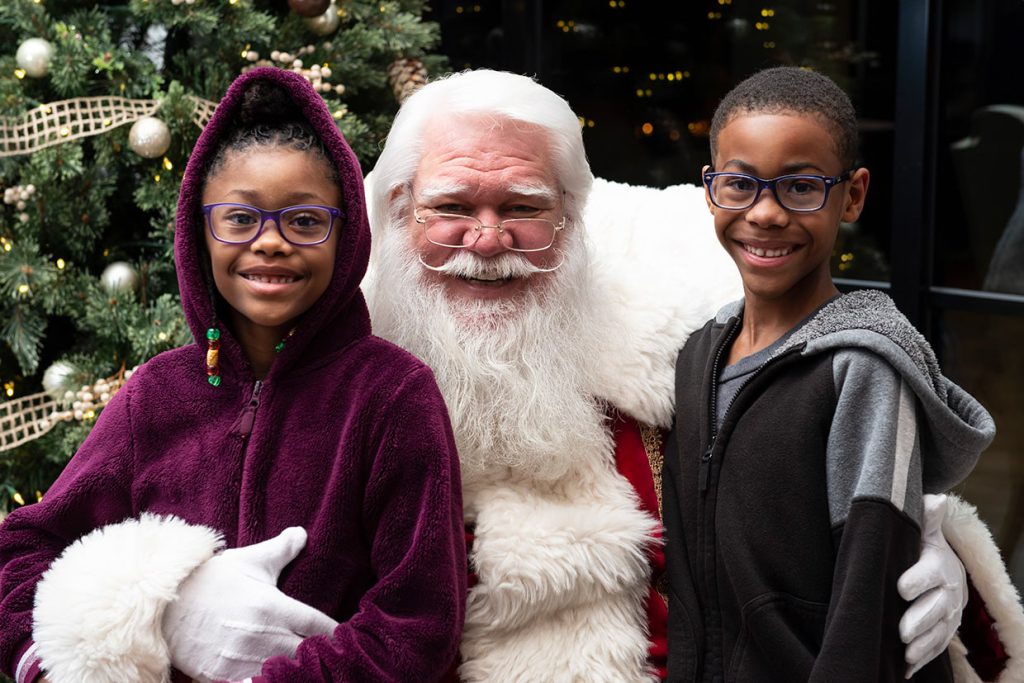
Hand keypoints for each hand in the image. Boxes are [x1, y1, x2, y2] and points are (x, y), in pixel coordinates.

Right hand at [162, 527, 338, 681]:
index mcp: (272, 607)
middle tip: (334, 654)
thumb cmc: (210, 580)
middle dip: (321, 653)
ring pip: (285, 672)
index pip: (318, 624)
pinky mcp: (223, 677)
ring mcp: (242, 659)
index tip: (350, 635)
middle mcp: (261, 636)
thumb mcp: (248, 562)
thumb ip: (280, 550)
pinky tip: (278, 676)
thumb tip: (302, 533)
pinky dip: (269, 680)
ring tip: (311, 668)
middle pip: (307, 653)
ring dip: (298, 669)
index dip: (337, 632)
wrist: (163, 604)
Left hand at [897, 494, 966, 678]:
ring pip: (938, 633)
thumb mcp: (924, 532)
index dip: (918, 581)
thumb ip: (926, 519)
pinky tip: (905, 670)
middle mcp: (948, 594)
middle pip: (936, 609)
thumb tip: (936, 498)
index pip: (931, 574)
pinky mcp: (943, 632)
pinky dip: (922, 660)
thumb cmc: (923, 548)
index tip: (900, 587)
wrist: (943, 569)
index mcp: (939, 567)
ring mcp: (948, 616)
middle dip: (920, 621)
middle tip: (902, 631)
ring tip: (905, 655)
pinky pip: (936, 649)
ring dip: (923, 646)